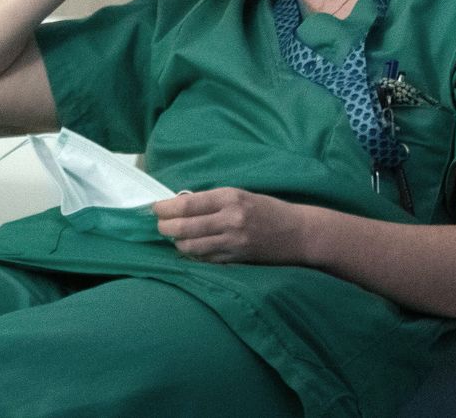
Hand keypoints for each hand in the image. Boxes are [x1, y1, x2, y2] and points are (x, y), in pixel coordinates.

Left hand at [152, 188, 305, 263]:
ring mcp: (234, 241)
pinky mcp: (237, 259)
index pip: (188, 204)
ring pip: (191, 246)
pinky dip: (193, 256)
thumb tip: (180, 205)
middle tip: (160, 226)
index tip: (155, 208)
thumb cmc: (268, 210)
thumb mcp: (240, 195)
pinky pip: (205, 260)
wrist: (300, 233)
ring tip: (175, 238)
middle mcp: (230, 219)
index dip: (166, 208)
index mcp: (230, 197)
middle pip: (184, 226)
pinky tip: (191, 250)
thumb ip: (212, 200)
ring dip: (178, 243)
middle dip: (166, 227)